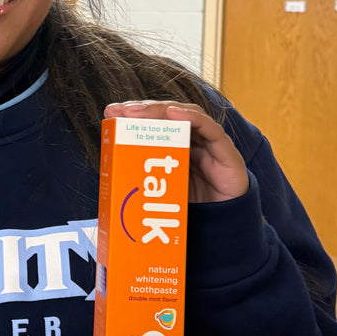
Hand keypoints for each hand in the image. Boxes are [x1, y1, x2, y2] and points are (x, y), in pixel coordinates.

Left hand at [102, 100, 247, 203]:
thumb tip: (111, 180)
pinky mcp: (225, 150)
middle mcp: (192, 139)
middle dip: (142, 109)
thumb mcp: (161, 191)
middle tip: (122, 110)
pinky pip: (210, 129)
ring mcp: (209, 142)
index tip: (111, 113)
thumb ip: (145, 181)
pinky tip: (174, 113)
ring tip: (138, 112)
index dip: (133, 115)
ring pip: (184, 116)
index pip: (153, 123)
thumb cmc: (192, 207)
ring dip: (160, 110)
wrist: (224, 226)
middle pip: (166, 115)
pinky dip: (192, 117)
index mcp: (175, 146)